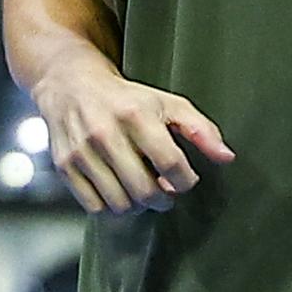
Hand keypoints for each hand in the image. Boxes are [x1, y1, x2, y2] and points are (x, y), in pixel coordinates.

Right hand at [31, 41, 233, 215]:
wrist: (70, 84)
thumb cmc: (126, 98)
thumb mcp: (167, 103)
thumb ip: (200, 129)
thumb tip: (226, 157)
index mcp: (136, 114)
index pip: (171, 164)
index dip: (185, 181)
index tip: (185, 179)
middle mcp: (105, 133)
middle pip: (144, 191)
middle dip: (162, 199)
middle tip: (164, 192)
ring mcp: (81, 151)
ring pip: (120, 204)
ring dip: (137, 206)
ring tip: (141, 191)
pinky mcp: (64, 166)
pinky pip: (94, 207)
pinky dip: (111, 207)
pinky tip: (118, 192)